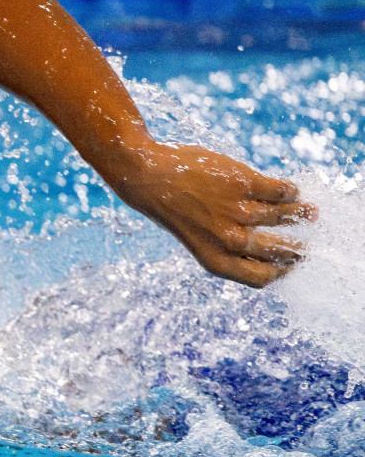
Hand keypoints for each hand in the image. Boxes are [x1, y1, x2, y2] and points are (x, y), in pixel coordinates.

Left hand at [113, 142, 314, 287]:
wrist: (147, 177)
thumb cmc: (172, 208)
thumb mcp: (196, 239)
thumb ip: (226, 247)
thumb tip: (267, 250)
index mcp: (215, 261)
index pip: (263, 278)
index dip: (283, 273)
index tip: (293, 265)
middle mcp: (229, 240)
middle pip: (280, 251)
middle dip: (299, 249)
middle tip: (308, 245)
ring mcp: (238, 211)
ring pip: (285, 216)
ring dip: (302, 214)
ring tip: (309, 212)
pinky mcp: (243, 183)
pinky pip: (281, 190)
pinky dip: (291, 191)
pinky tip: (290, 191)